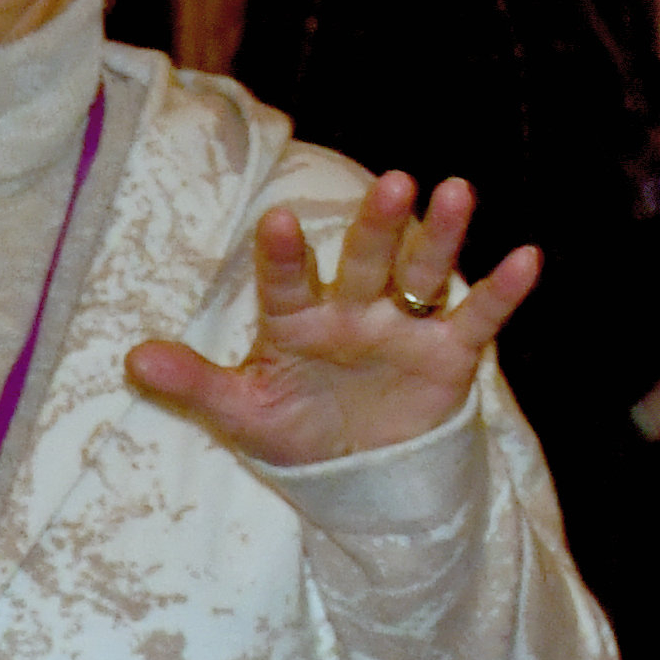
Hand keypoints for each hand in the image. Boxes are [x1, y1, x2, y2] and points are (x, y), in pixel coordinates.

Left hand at [126, 173, 535, 469]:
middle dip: (378, 225)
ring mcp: (404, 327)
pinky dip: (504, 290)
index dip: (281, 257)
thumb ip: (195, 385)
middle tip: (392, 183)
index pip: (287, 284)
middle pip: (367, 260)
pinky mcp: (449, 354)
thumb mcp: (243, 414)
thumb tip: (132, 361)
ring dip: (441, 234)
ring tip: (456, 190)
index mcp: (299, 321)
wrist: (356, 476)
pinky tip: (528, 257)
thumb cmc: (296, 431)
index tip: (271, 222)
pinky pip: (479, 318)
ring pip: (425, 271)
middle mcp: (355, 310)